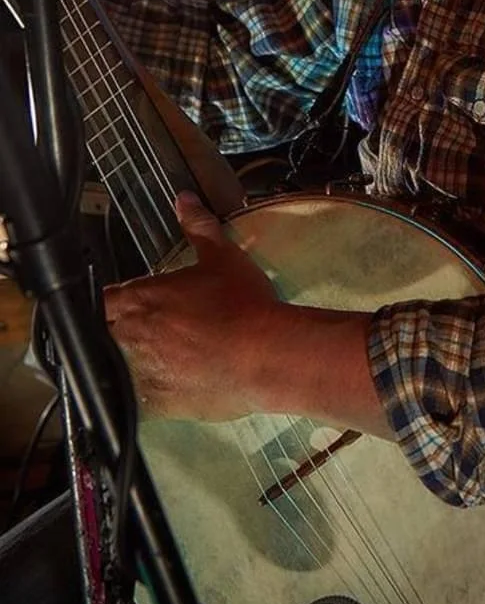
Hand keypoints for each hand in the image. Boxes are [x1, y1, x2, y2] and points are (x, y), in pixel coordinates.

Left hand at [105, 191, 282, 421]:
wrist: (265, 355)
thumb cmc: (243, 305)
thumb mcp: (223, 257)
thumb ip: (198, 227)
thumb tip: (184, 199)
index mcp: (139, 299)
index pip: (100, 300)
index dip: (110, 301)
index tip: (124, 303)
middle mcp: (131, 337)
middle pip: (104, 335)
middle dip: (117, 331)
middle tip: (150, 329)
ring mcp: (141, 373)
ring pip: (118, 369)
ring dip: (131, 363)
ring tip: (164, 358)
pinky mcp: (157, 404)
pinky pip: (139, 401)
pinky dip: (148, 393)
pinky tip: (171, 384)